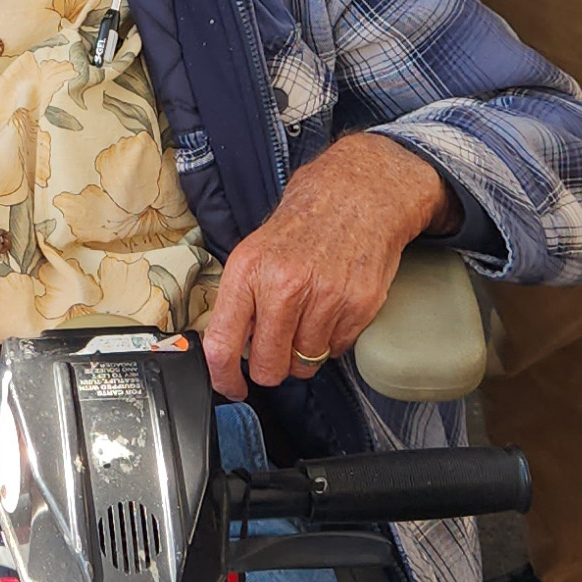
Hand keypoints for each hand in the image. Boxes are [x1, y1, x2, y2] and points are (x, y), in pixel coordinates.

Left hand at [200, 133, 453, 398]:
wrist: (357, 196)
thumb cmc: (303, 226)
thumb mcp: (253, 252)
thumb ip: (238, 300)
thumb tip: (225, 348)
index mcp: (248, 272)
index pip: (222, 344)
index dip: (224, 377)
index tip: (232, 385)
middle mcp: (284, 286)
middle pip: (268, 366)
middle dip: (270, 368)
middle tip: (276, 351)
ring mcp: (324, 298)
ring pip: (304, 362)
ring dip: (303, 353)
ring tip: (307, 319)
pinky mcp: (358, 306)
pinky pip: (337, 350)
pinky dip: (332, 340)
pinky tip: (330, 310)